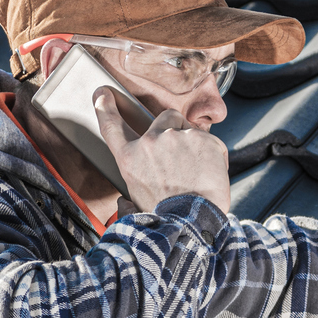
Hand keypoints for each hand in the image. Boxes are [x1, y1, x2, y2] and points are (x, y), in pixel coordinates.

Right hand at [93, 88, 231, 213]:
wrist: (191, 222)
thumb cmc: (166, 217)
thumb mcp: (136, 204)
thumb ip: (128, 196)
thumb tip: (122, 205)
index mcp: (130, 159)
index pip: (112, 126)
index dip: (106, 107)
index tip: (103, 95)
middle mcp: (150, 142)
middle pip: (163, 117)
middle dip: (173, 128)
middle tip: (182, 154)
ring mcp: (176, 137)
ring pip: (190, 128)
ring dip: (194, 143)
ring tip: (198, 171)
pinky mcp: (202, 139)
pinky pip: (212, 142)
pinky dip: (214, 156)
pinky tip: (211, 175)